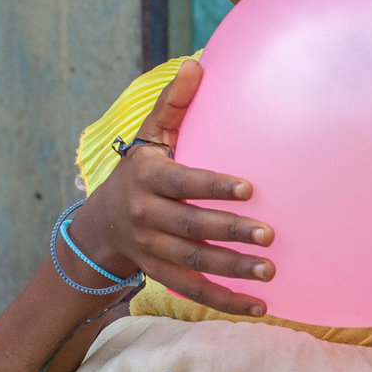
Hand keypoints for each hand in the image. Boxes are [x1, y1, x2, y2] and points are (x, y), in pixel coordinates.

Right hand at [69, 58, 276, 314]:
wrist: (102, 223)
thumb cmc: (140, 170)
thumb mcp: (149, 136)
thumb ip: (173, 104)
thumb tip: (197, 64)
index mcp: (146, 177)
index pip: (182, 183)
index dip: (213, 187)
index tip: (249, 189)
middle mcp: (145, 216)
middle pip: (190, 226)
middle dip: (229, 232)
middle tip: (269, 235)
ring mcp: (152, 249)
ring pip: (194, 263)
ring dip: (232, 270)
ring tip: (269, 271)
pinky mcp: (160, 274)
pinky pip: (193, 291)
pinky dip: (225, 302)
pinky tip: (259, 306)